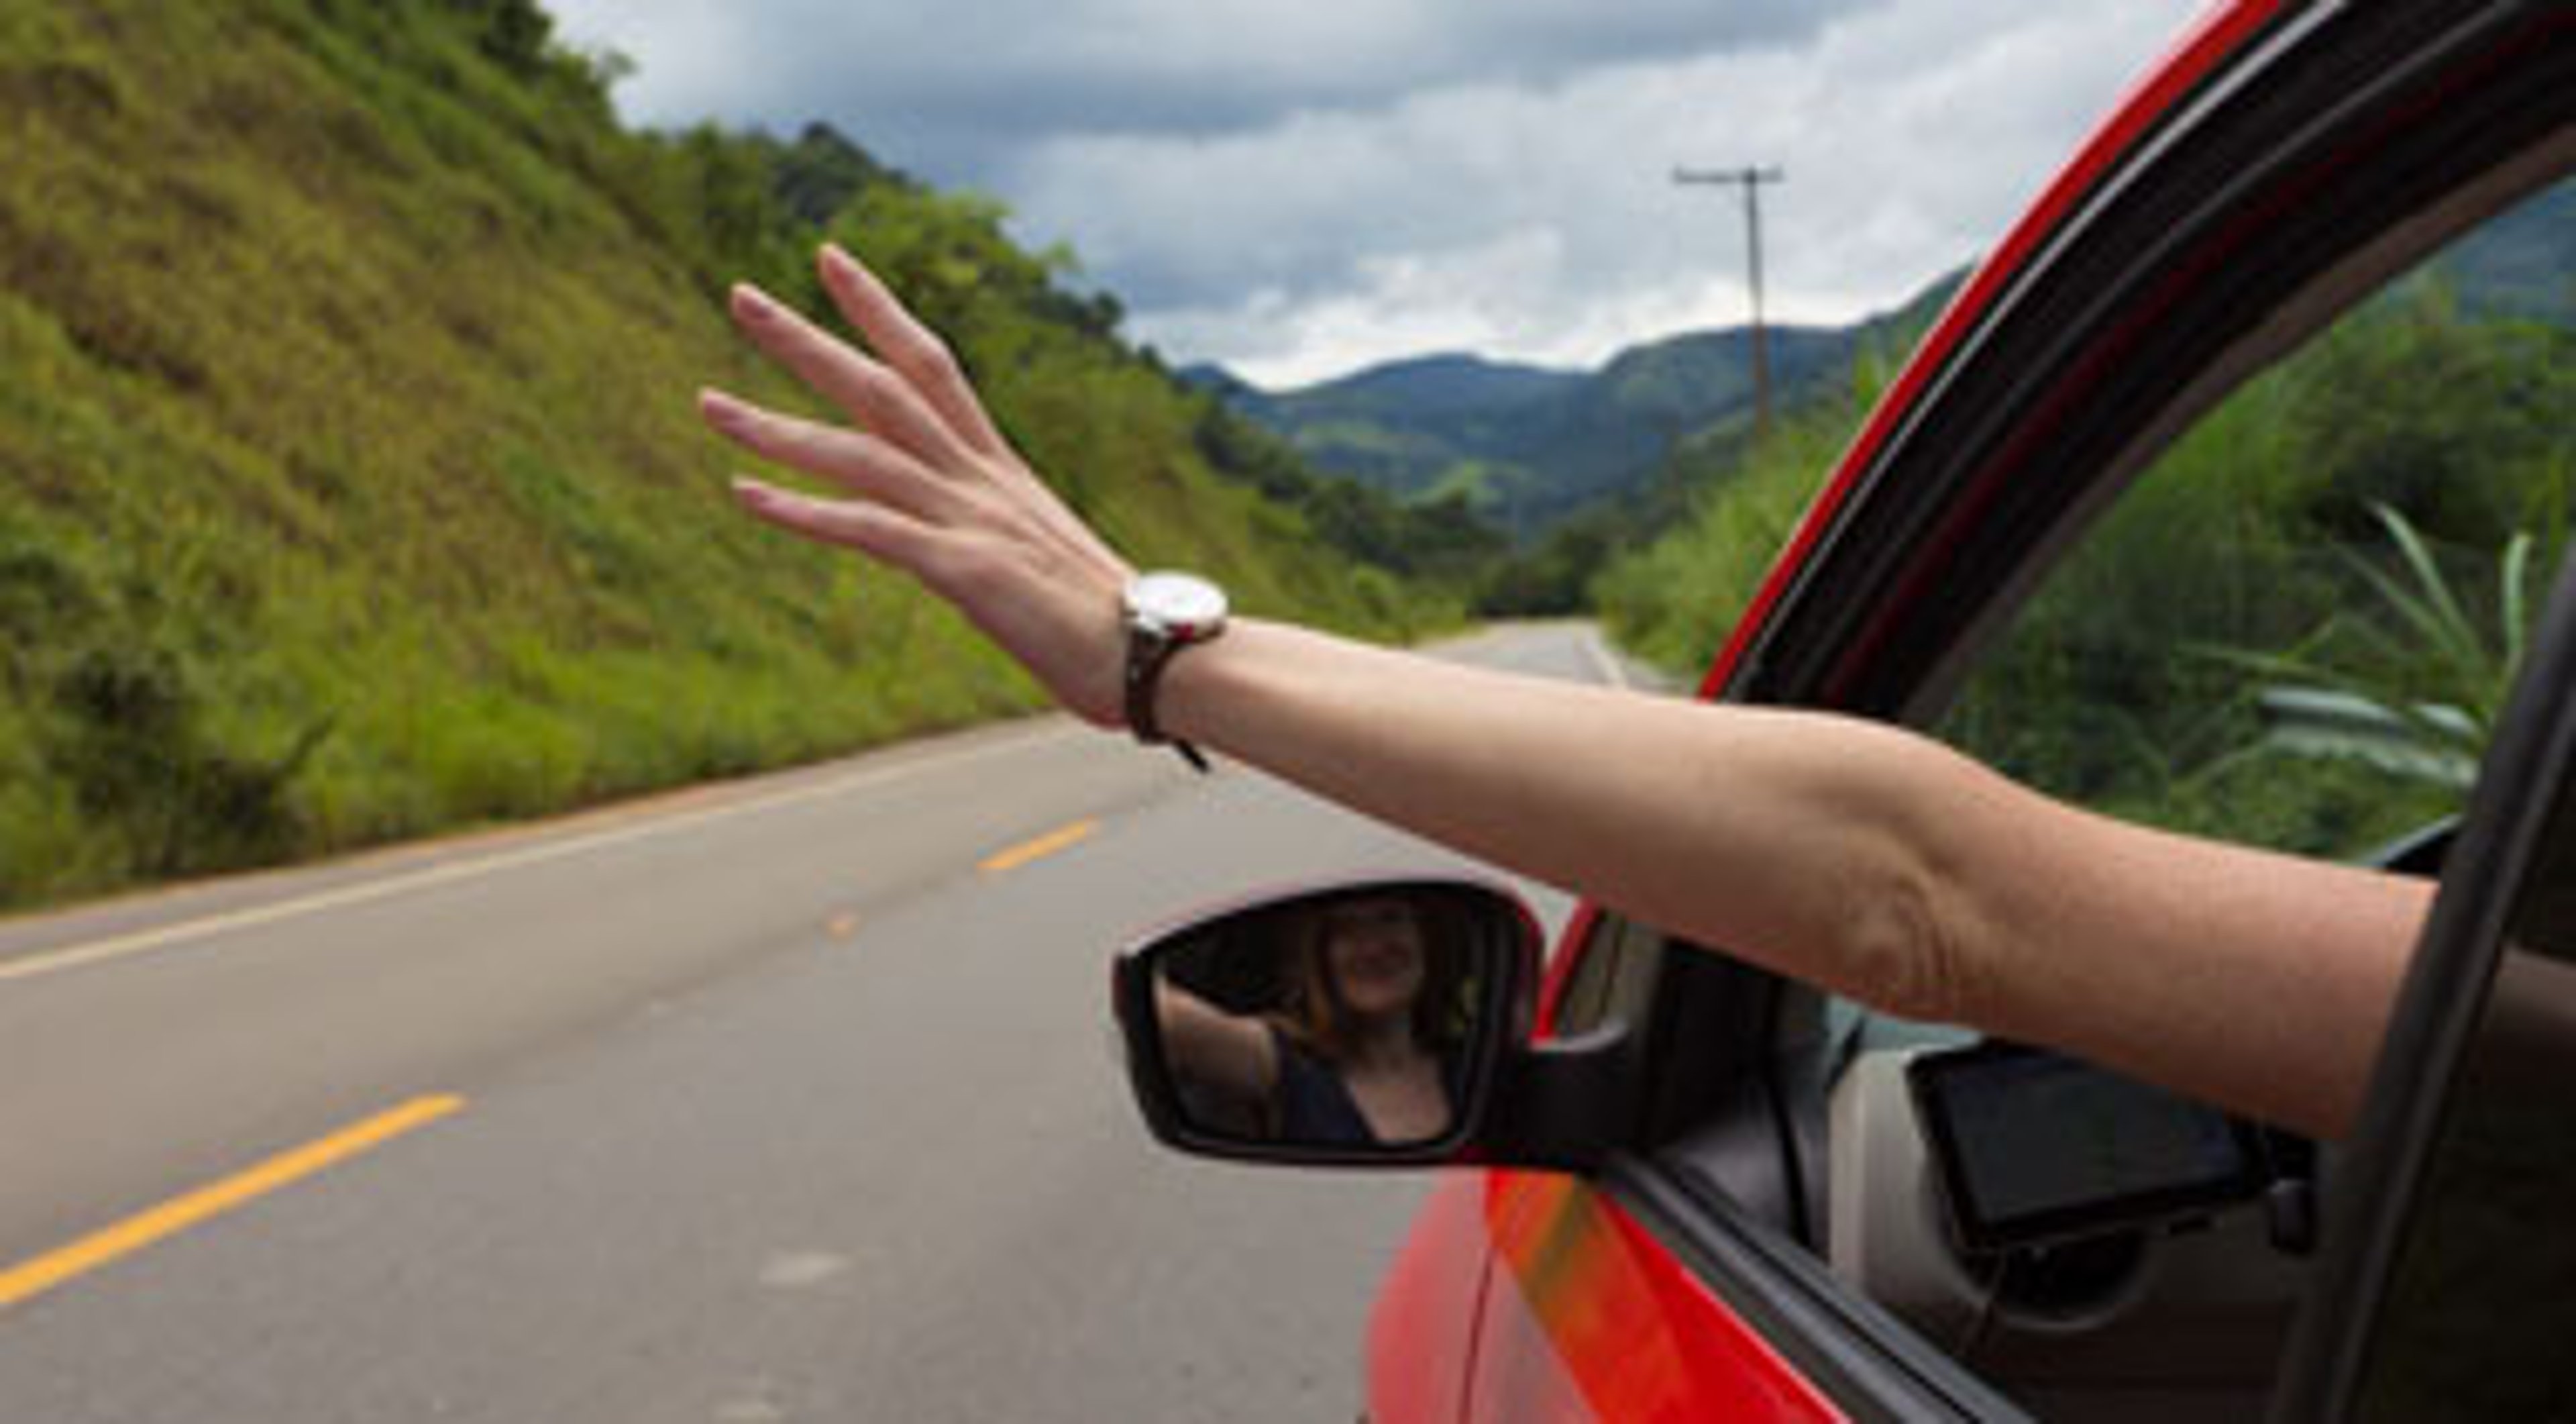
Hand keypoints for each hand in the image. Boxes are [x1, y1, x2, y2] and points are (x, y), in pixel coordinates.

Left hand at [699, 244, 1137, 726]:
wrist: (1161, 656)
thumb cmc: (1111, 625)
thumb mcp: (1040, 564)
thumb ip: (995, 538)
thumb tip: (968, 550)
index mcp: (999, 472)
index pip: (932, 366)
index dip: (880, 309)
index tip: (831, 260)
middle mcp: (981, 481)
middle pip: (883, 386)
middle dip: (808, 339)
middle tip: (739, 294)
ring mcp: (972, 521)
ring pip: (861, 452)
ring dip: (778, 425)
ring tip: (708, 403)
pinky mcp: (966, 570)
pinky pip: (870, 529)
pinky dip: (806, 510)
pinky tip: (747, 494)